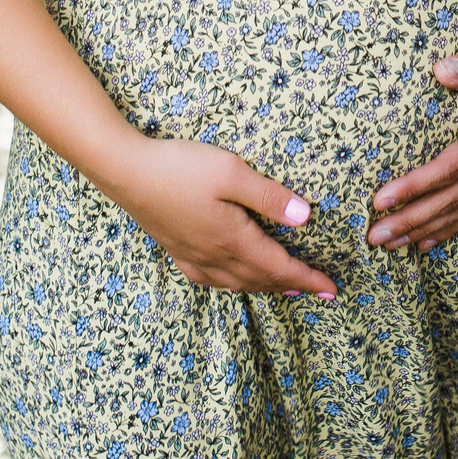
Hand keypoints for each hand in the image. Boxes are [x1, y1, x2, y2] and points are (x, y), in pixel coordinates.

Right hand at [100, 137, 338, 298]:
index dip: (309, 279)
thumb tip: (306, 219)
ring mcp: (192, 255)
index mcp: (233, 239)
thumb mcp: (231, 173)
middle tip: (318, 291)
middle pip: (260, 279)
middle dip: (292, 286)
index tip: (332, 289)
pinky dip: (230, 284)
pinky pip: (209, 279)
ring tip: (283, 288)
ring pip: (235, 282)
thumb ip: (269, 197)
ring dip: (264, 287)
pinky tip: (229, 278)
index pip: (280, 267)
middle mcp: (214, 255)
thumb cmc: (180, 167)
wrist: (125, 171)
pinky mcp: (175, 248)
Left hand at [367, 36, 457, 252]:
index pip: (448, 168)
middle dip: (411, 220)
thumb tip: (441, 70)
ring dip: (425, 230)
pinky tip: (429, 240)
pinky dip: (452, 227)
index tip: (383, 200)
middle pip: (450, 200)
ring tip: (392, 244)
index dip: (414, 187)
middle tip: (376, 236)